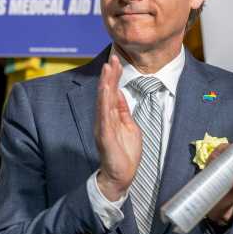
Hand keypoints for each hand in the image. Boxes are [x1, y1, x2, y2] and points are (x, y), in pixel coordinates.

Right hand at [94, 55, 142, 200]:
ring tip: (107, 69)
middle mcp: (104, 119)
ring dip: (105, 83)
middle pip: (106, 92)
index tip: (116, 60)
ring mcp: (103, 126)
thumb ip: (123, 110)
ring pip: (103, 101)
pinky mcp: (105, 135)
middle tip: (112, 58)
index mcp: (111, 116)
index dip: (114, 76)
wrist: (121, 176)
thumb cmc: (124, 154)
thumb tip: (120, 93)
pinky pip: (104, 115)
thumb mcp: (129, 126)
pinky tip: (105, 90)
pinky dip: (104, 101)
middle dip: (109, 75)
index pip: (112, 92)